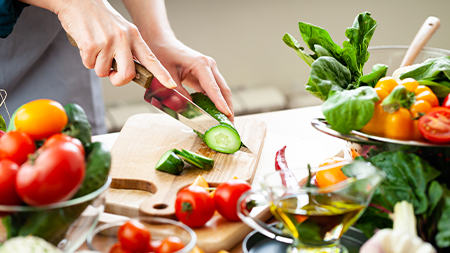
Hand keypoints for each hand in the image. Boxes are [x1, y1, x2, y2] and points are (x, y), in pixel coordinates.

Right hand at [31, 0, 176, 88]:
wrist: (76, 1)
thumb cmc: (98, 18)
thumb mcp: (121, 30)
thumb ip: (128, 50)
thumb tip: (129, 73)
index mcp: (133, 36)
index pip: (151, 59)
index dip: (162, 74)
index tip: (171, 84)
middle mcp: (123, 39)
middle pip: (128, 75)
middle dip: (118, 80)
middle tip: (112, 74)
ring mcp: (107, 42)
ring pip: (104, 72)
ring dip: (97, 65)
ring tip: (95, 47)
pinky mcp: (91, 45)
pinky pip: (89, 65)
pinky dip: (85, 58)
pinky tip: (86, 44)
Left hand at [148, 37, 233, 121]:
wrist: (161, 43)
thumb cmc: (162, 55)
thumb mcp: (167, 76)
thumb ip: (178, 94)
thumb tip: (188, 111)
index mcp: (201, 64)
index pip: (213, 87)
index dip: (220, 103)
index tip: (226, 114)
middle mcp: (209, 66)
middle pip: (223, 89)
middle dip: (228, 107)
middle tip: (230, 124)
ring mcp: (209, 70)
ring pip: (221, 90)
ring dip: (224, 105)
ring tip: (225, 122)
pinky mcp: (206, 75)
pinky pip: (213, 90)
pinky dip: (215, 102)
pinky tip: (215, 113)